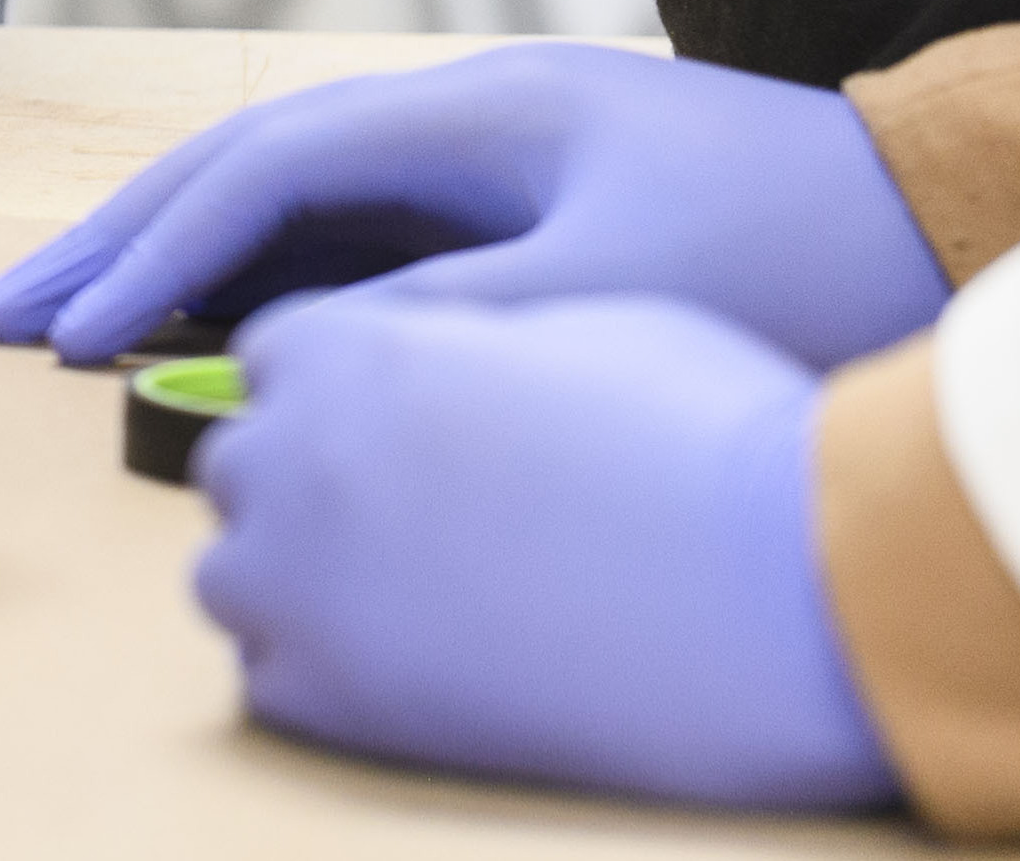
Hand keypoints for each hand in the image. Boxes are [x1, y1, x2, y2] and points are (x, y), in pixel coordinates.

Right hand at [0, 42, 946, 371]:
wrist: (949, 217)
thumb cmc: (801, 254)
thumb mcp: (615, 297)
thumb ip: (452, 318)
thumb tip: (300, 356)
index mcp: (473, 111)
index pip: (266, 172)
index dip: (155, 252)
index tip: (70, 331)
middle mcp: (462, 114)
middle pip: (251, 167)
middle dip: (124, 238)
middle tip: (11, 314)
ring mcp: (491, 155)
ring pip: (294, 199)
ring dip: (184, 257)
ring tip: (78, 322)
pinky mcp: (528, 205)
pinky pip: (359, 234)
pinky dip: (270, 277)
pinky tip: (219, 329)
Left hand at [192, 292, 894, 812]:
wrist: (786, 600)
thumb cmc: (712, 444)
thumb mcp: (586, 320)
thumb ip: (475, 336)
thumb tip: (460, 361)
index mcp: (352, 348)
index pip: (275, 356)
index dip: (339, 391)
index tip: (401, 430)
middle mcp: (295, 453)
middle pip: (242, 463)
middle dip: (309, 486)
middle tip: (419, 524)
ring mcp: (298, 581)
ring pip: (233, 576)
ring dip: (302, 586)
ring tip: (420, 606)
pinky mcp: (326, 699)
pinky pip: (271, 680)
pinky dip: (329, 680)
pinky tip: (431, 674)